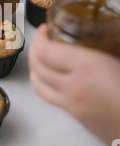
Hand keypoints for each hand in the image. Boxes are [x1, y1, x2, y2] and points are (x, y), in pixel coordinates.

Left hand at [28, 24, 119, 144]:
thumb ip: (112, 44)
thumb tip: (109, 33)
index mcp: (87, 67)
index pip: (45, 51)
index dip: (39, 37)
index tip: (45, 29)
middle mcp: (73, 86)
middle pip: (37, 66)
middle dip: (34, 49)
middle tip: (41, 39)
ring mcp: (71, 104)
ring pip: (38, 84)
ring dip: (33, 68)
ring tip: (39, 57)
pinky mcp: (75, 117)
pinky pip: (48, 97)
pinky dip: (41, 84)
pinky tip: (49, 79)